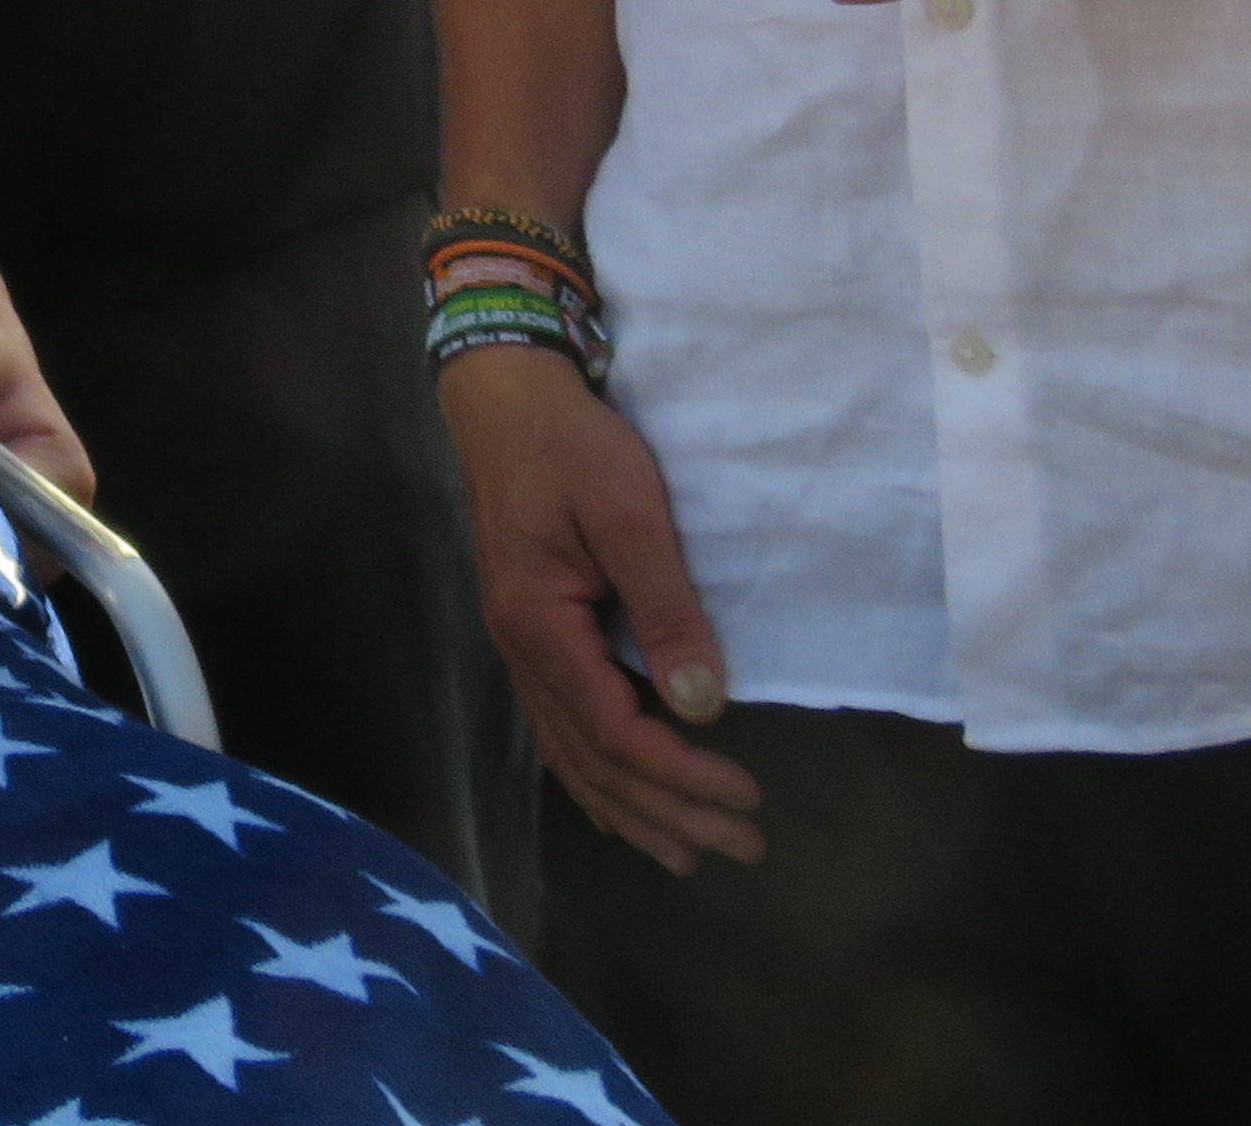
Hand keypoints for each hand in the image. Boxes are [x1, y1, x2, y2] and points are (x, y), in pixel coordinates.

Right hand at [440, 347, 762, 870]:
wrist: (503, 397)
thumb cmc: (571, 447)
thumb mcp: (630, 513)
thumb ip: (665, 609)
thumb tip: (702, 705)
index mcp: (540, 624)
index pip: (614, 729)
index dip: (682, 773)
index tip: (747, 796)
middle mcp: (520, 650)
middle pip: (592, 759)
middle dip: (667, 811)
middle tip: (743, 848)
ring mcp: (518, 646)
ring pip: (570, 754)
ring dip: (632, 809)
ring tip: (687, 853)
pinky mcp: (529, 633)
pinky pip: (559, 729)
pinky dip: (594, 778)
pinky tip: (619, 803)